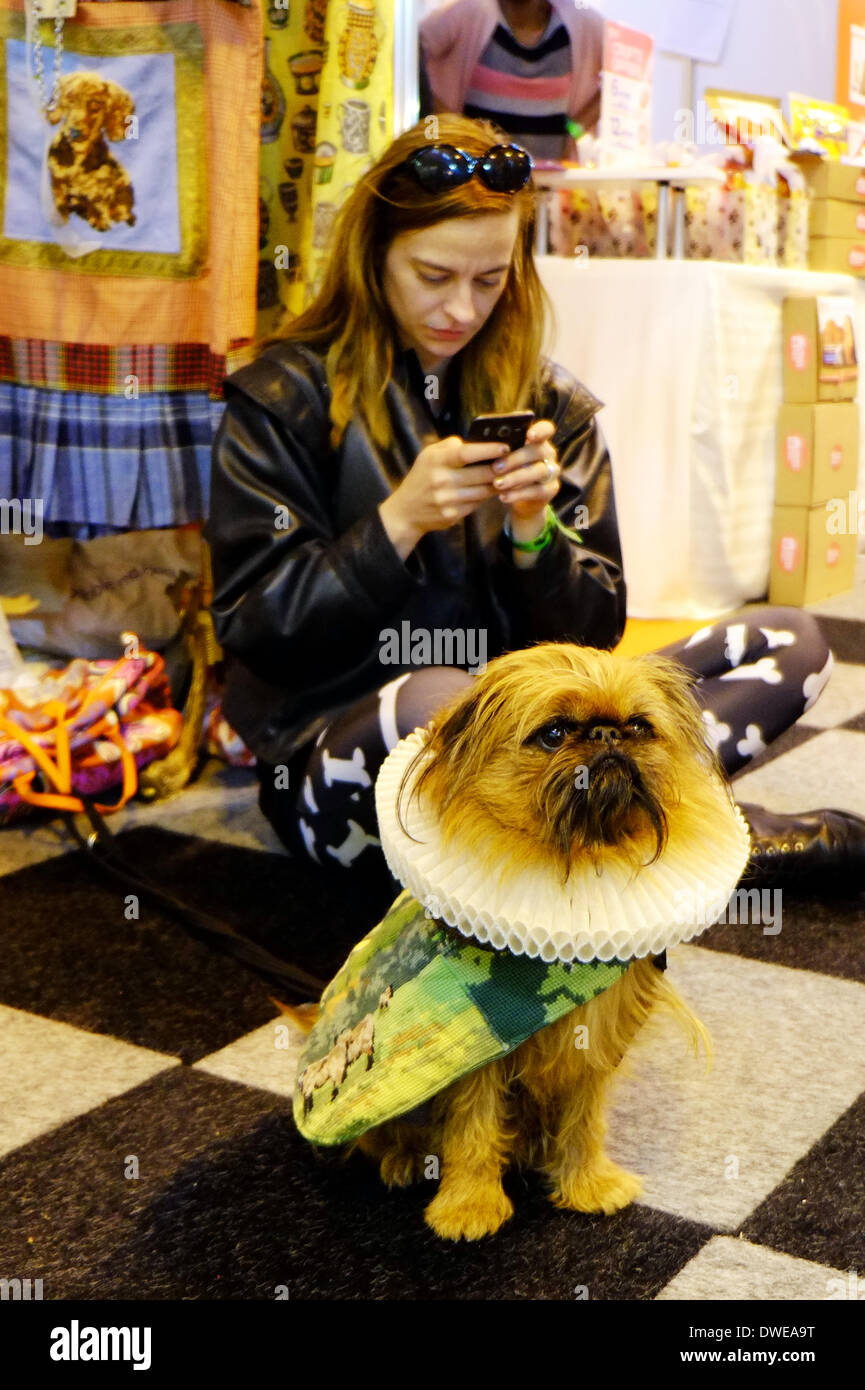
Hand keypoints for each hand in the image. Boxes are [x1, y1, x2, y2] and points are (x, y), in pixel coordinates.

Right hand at [379, 434, 504, 557]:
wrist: (406, 511)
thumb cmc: (422, 477)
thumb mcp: (428, 455)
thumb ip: (450, 446)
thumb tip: (475, 441)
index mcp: (437, 460)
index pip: (467, 453)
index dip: (489, 450)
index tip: (505, 447)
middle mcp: (442, 480)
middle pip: (482, 473)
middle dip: (500, 468)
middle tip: (512, 463)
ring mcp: (447, 499)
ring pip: (484, 490)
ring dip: (496, 484)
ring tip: (504, 476)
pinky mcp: (452, 514)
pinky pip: (477, 504)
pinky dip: (484, 497)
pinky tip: (488, 490)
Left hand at [492, 420, 559, 528]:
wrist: (516, 496)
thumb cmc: (505, 469)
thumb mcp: (501, 457)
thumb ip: (499, 448)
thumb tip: (484, 443)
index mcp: (537, 439)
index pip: (546, 429)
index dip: (540, 431)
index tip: (529, 435)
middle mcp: (548, 453)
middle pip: (538, 451)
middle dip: (515, 458)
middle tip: (495, 467)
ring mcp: (552, 471)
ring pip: (538, 471)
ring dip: (516, 477)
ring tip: (497, 484)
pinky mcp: (551, 490)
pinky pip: (537, 491)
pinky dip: (519, 494)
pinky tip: (503, 496)